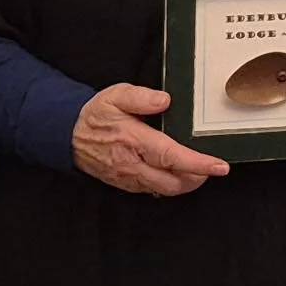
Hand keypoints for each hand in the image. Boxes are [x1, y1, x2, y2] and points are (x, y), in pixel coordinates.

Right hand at [72, 84, 229, 195]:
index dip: (198, 164)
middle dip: (197, 178)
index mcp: (133, 141)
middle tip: (213, 168)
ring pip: (164, 189)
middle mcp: (132, 165)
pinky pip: (151, 190)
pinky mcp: (124, 183)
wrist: (66, 135)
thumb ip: (141, 97)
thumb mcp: (116, 95)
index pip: (172, 156)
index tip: (220, 167)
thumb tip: (165, 100)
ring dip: (184, 183)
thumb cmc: (95, 114)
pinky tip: (176, 174)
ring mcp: (127, 177)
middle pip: (173, 182)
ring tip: (198, 171)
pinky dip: (168, 184)